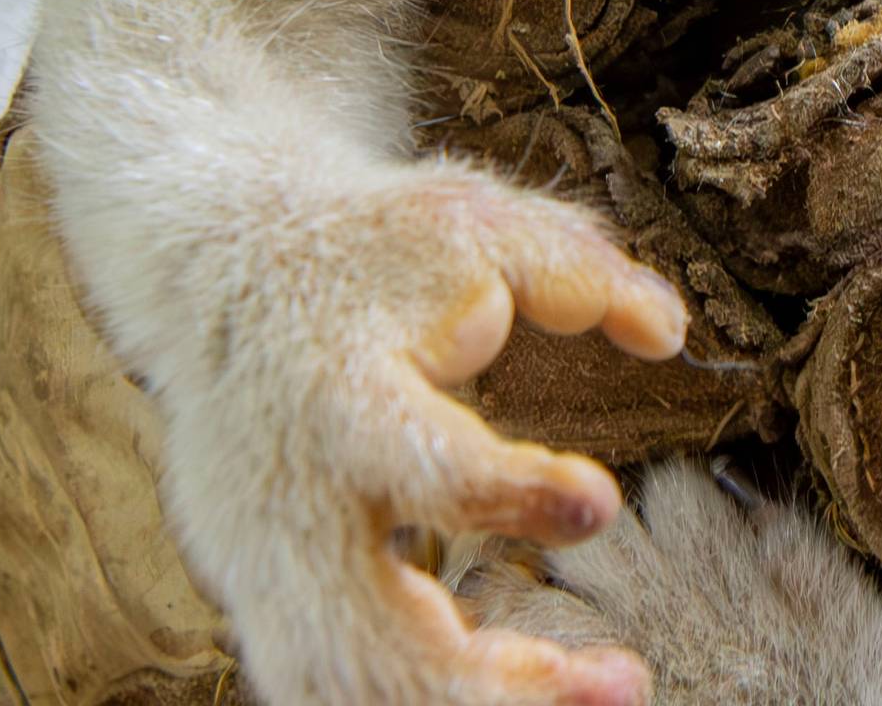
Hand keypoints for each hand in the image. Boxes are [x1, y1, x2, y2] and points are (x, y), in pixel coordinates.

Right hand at [157, 160, 690, 704]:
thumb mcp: (471, 224)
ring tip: (597, 692)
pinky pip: (329, 688)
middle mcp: (292, 498)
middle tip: (626, 682)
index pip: (424, 467)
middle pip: (370, 642)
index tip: (600, 500)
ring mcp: (262, 565)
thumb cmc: (363, 252)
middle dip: (497, 689)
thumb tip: (668, 331)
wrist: (213, 268)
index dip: (513, 494)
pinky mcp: (260, 598)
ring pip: (345, 691)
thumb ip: (576, 270)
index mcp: (344, 396)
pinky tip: (517, 687)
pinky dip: (417, 704)